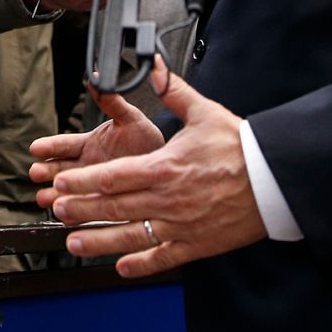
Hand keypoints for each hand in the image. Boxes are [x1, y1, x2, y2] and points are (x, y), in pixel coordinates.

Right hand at [29, 79, 165, 210]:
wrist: (166, 169)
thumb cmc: (147, 141)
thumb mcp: (130, 119)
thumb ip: (112, 102)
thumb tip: (97, 78)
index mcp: (89, 144)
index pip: (64, 143)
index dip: (49, 145)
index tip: (35, 147)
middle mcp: (86, 165)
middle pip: (59, 168)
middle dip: (45, 170)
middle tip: (36, 172)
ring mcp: (92, 185)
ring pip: (67, 190)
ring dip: (54, 194)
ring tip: (44, 198)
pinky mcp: (100, 204)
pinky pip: (83, 209)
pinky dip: (73, 213)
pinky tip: (65, 215)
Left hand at [47, 56, 266, 277]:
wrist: (274, 180)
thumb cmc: (239, 146)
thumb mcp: (203, 112)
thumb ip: (172, 90)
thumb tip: (153, 64)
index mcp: (164, 166)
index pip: (113, 176)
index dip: (84, 182)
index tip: (62, 183)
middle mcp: (168, 198)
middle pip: (115, 207)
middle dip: (82, 209)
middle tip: (56, 211)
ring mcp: (182, 224)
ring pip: (132, 236)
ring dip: (100, 241)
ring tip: (73, 242)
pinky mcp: (198, 243)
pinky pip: (164, 257)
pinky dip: (142, 263)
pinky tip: (122, 266)